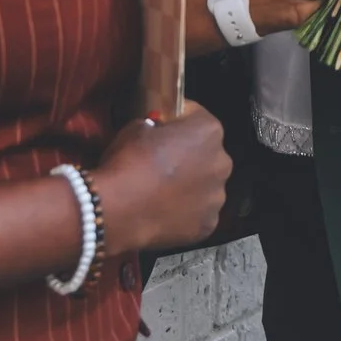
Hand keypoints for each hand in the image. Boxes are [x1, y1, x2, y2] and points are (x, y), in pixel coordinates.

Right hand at [94, 104, 230, 253]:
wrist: (119, 209)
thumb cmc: (129, 161)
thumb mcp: (137, 126)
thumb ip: (157, 126)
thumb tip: (157, 132)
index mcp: (209, 131)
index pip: (196, 117)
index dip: (177, 120)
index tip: (163, 127)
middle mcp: (221, 162)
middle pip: (206, 153)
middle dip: (188, 154)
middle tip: (161, 162)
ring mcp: (217, 196)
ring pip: (205, 185)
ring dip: (189, 185)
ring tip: (161, 191)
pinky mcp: (208, 224)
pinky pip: (198, 212)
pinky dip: (185, 212)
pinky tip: (164, 211)